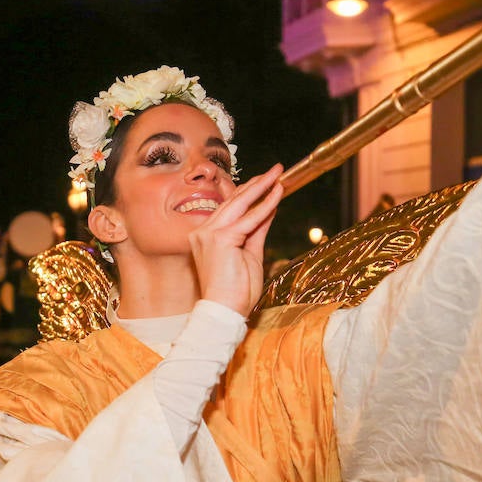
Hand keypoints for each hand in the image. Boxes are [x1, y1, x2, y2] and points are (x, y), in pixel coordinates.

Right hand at [189, 164, 283, 316]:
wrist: (225, 311)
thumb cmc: (236, 290)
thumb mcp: (250, 253)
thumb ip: (257, 229)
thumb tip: (269, 208)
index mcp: (206, 235)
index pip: (230, 208)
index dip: (249, 193)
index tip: (267, 182)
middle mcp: (203, 231)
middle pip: (233, 200)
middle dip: (257, 183)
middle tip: (276, 170)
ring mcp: (210, 233)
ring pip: (240, 204)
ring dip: (262, 187)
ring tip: (278, 175)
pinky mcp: (221, 239)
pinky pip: (249, 219)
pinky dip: (265, 205)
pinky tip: (278, 194)